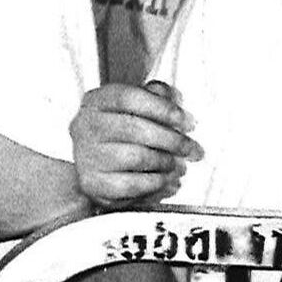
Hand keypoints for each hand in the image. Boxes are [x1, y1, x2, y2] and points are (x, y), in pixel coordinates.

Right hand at [70, 80, 197, 206]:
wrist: (91, 165)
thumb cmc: (120, 133)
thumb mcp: (134, 108)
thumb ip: (156, 96)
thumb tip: (175, 97)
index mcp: (96, 101)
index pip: (129, 97)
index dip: (163, 109)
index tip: (189, 122)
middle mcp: (86, 126)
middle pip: (134, 129)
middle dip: (173, 140)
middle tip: (194, 150)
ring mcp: (88, 156)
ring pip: (137, 158)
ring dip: (166, 163)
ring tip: (180, 166)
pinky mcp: (94, 183)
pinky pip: (133, 184)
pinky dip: (157, 183)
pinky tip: (167, 180)